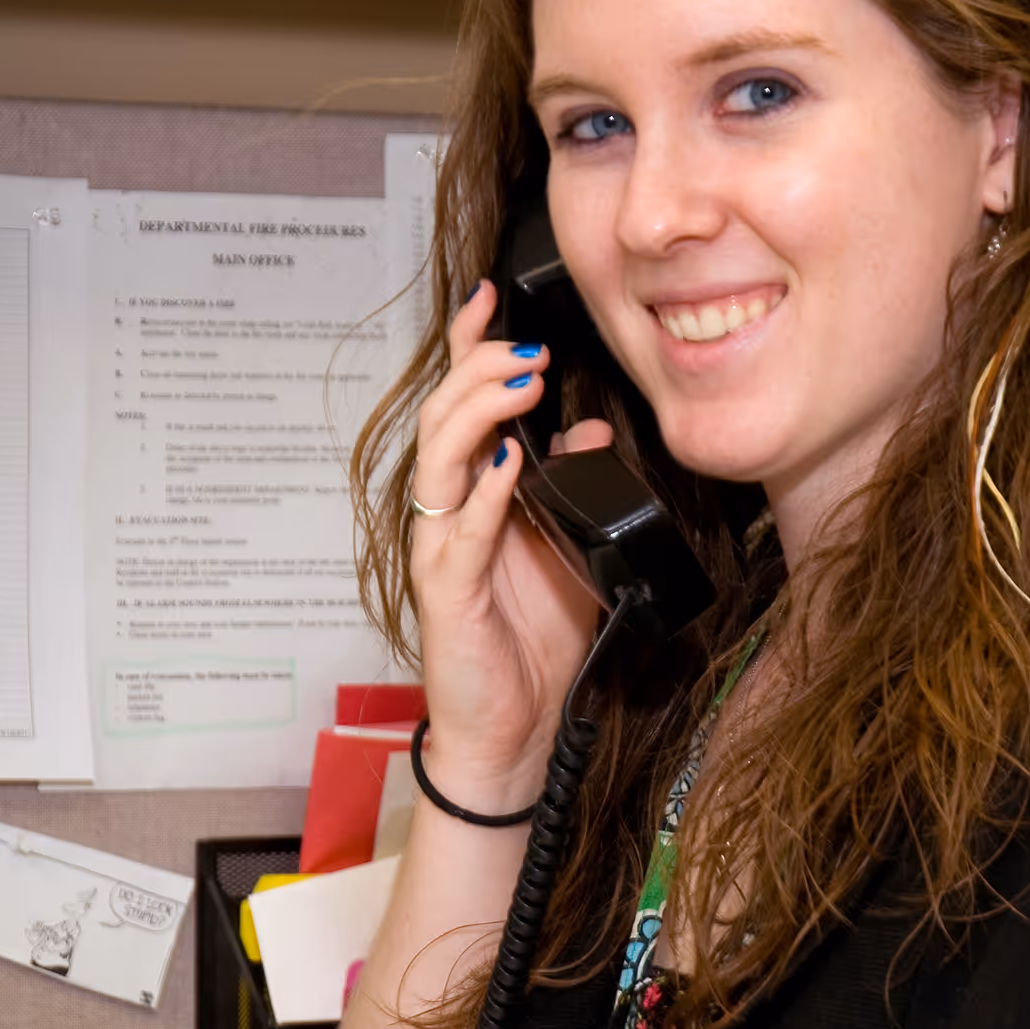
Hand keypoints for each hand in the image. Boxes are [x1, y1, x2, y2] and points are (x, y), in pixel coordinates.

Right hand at [409, 282, 614, 804]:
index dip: (469, 350)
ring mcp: (442, 551)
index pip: (462, 406)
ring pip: (439, 462)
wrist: (514, 729)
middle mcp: (448, 515)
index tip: (491, 299)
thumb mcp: (571, 549)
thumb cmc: (531, 645)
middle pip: (443, 419)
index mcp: (474, 497)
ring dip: (478, 416)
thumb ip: (579, 489)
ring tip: (519, 386)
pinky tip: (506, 468)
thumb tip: (590, 431)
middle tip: (524, 348)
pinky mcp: (447, 594)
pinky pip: (458, 535)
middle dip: (479, 372)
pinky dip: (483, 496)